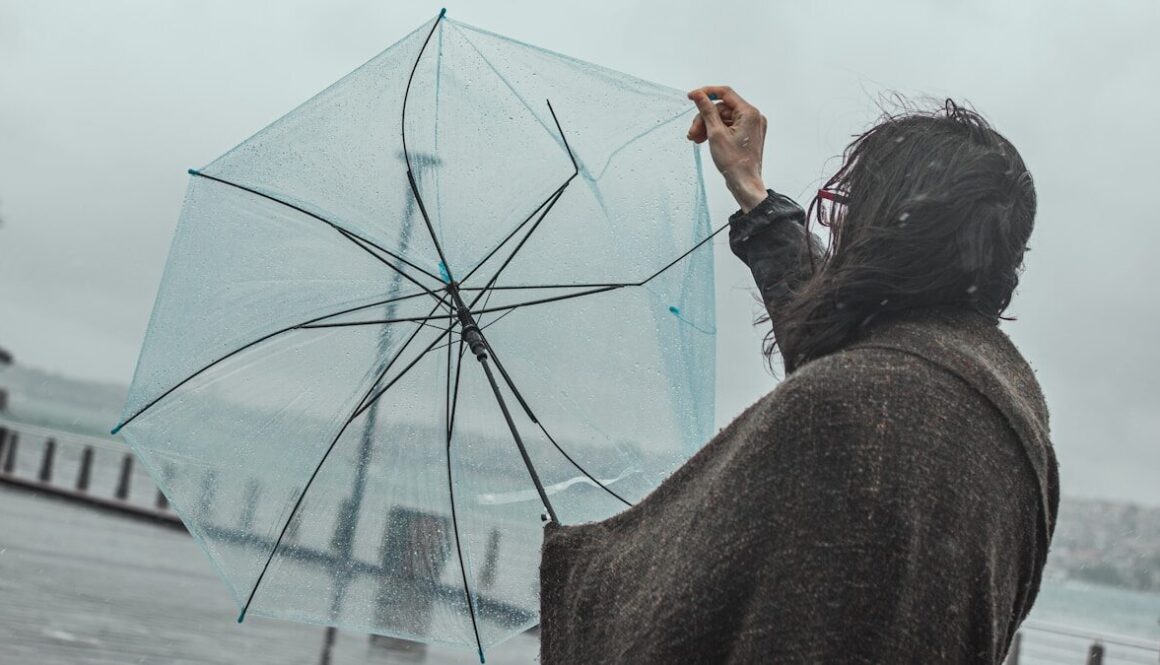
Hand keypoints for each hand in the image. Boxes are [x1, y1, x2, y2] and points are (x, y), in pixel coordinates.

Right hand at [686, 86, 767, 212]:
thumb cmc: (735, 163)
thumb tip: (700, 96)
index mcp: (749, 113)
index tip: (692, 97)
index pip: (725, 93)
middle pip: (722, 109)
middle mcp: (753, 117)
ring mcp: (752, 126)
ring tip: (695, 138)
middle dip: (704, 118)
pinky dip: (715, 131)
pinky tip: (704, 139)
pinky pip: (729, 127)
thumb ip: (707, 111)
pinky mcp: (748, 135)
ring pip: (723, 118)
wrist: (744, 183)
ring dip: (707, 126)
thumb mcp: (716, 133)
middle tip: (692, 132)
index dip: (706, 93)